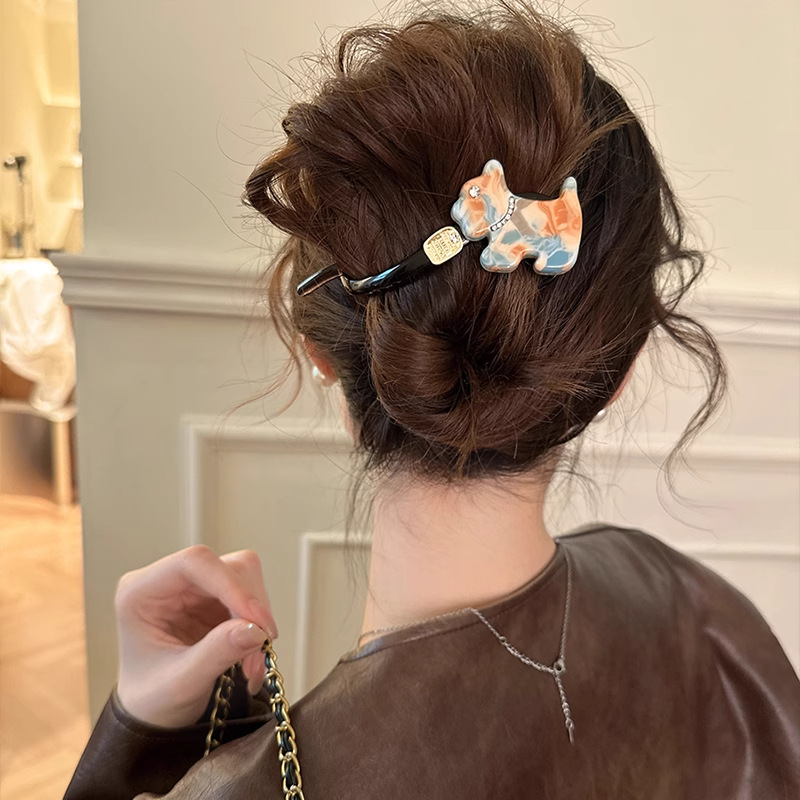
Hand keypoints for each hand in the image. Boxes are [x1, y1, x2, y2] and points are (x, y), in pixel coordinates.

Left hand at [114, 545, 277, 727]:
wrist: (155, 713)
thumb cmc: (152, 699)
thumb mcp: (180, 683)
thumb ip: (216, 653)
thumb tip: (255, 629)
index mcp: (141, 591)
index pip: (194, 563)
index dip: (231, 585)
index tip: (257, 621)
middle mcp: (168, 581)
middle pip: (226, 568)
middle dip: (250, 609)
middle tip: (261, 649)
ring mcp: (194, 588)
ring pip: (245, 578)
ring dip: (258, 618)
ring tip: (254, 662)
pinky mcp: (215, 598)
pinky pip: (251, 597)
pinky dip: (258, 625)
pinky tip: (251, 655)